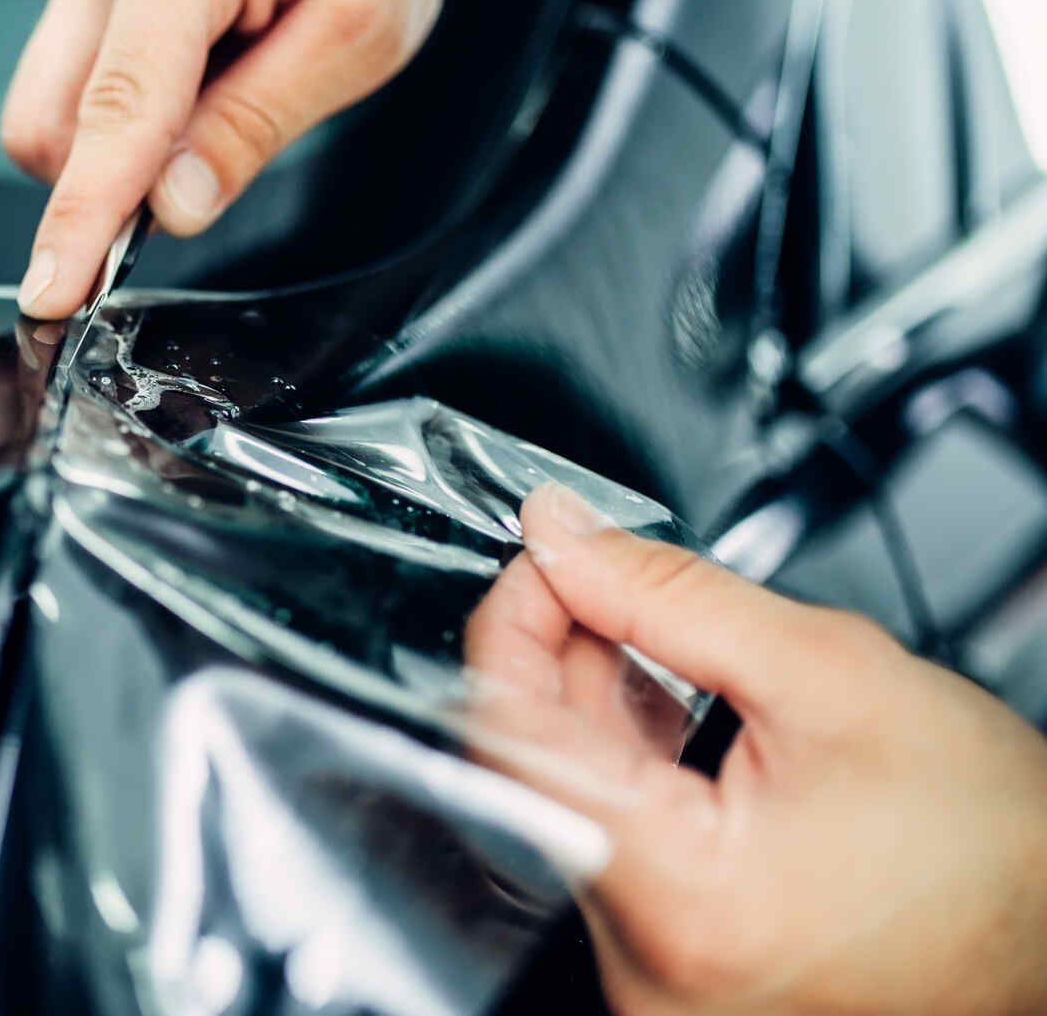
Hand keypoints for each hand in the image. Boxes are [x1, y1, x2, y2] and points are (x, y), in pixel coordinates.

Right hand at [0, 0, 484, 318]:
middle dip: (106, 186)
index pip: (112, 115)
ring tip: (221, 98)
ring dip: (115, 150)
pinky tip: (194, 81)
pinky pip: (69, 83)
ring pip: (47, 112)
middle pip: (50, 126)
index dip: (82, 219)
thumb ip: (257, 123)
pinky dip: (119, 118)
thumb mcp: (360, 32)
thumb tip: (172, 209)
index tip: (52, 293)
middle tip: (213, 168)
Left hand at [468, 483, 1046, 1015]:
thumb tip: (564, 537)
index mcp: (681, 896)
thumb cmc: (998, 845)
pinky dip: (625, 769)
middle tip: (599, 578)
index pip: (511, 731)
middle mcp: (647, 966)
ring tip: (651, 641)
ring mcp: (656, 981)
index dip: (511, 621)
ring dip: (591, 708)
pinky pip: (606, 850)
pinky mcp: (674, 975)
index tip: (541, 559)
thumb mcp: (828, 671)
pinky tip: (665, 716)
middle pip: (534, 768)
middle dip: (557, 654)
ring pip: (565, 805)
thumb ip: (670, 594)